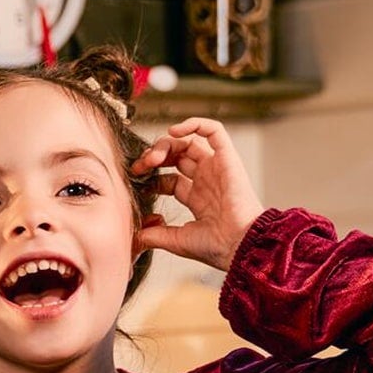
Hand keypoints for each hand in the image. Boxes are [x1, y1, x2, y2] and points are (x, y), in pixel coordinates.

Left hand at [128, 117, 263, 270]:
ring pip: (190, 142)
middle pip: (177, 158)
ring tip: (153, 157)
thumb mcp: (176, 241)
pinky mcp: (228, 158)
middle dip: (155, 157)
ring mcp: (217, 169)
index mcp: (198, 199)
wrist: (239, 245)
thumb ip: (154, 235)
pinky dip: (195, 124)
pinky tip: (174, 132)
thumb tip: (133, 235)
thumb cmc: (216, 248)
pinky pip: (215, 131)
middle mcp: (207, 181)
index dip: (151, 178)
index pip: (168, 180)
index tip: (136, 182)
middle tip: (141, 166)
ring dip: (166, 143)